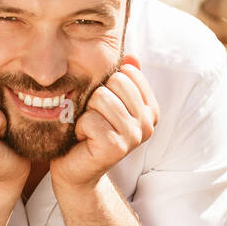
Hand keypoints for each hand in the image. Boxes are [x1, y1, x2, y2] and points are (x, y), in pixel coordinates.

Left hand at [49, 54, 158, 190]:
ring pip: (102, 98)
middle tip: (95, 118)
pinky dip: (79, 127)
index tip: (104, 106)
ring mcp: (134, 136)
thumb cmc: (90, 131)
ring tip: (89, 128)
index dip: (108, 84)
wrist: (76, 168)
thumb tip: (132, 56)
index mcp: (150, 108)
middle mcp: (147, 122)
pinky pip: (90, 119)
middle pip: (116, 82)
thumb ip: (123, 80)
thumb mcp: (107, 101)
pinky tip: (84, 139)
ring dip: (87, 112)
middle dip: (96, 97)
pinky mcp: (116, 147)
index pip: (128, 72)